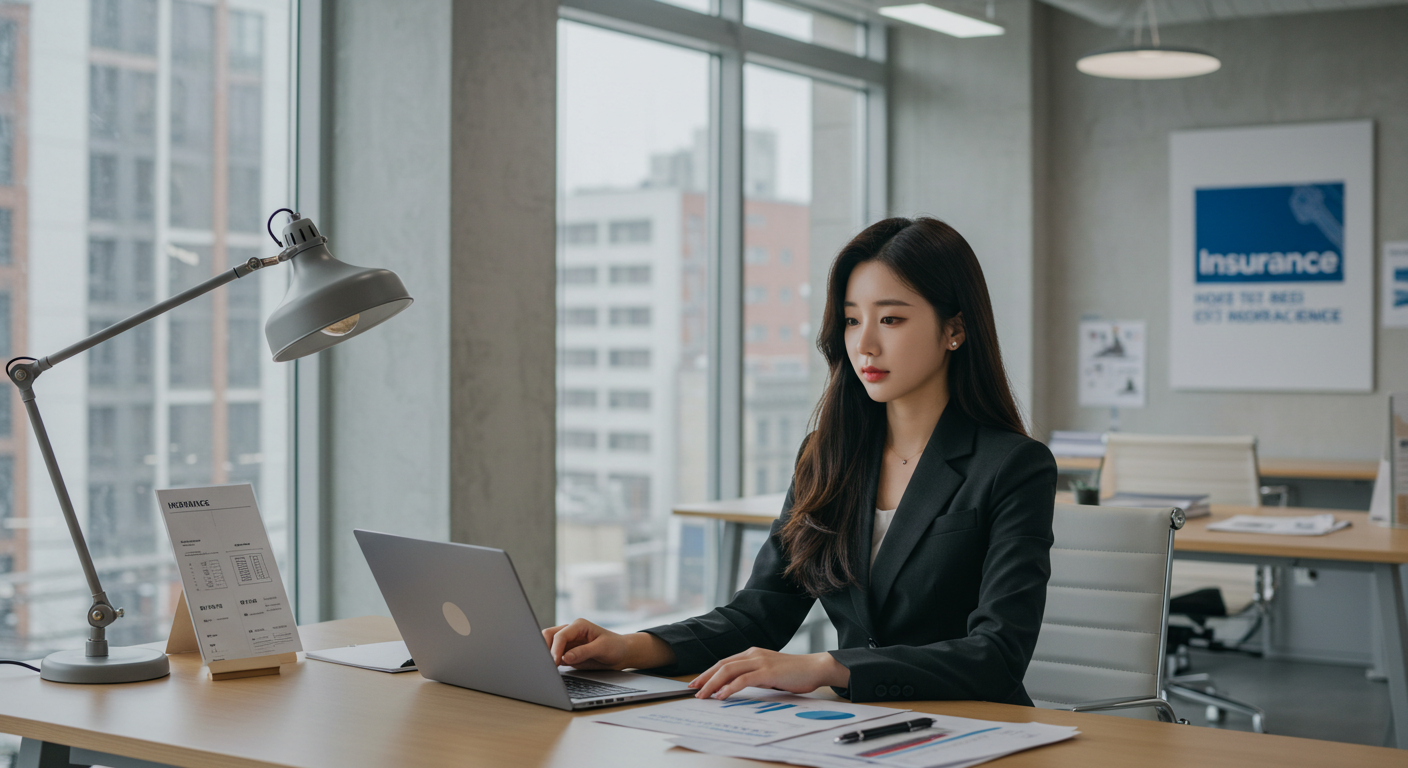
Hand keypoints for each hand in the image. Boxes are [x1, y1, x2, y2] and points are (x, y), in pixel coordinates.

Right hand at [542, 618, 675, 669]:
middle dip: (545, 648)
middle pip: (549, 636)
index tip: (555, 662)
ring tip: (548, 667)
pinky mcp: (566, 653)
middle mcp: (570, 632)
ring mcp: (567, 643)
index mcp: (579, 626)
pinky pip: (554, 655)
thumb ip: (584, 652)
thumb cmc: (614, 647)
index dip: (556, 649)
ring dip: (546, 655)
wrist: (620, 653)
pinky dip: (550, 661)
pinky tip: (552, 670)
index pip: (561, 635)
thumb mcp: (602, 649)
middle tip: (547, 664)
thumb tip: (566, 657)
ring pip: (548, 645)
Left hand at [689, 647, 850, 699]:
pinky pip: (742, 680)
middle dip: (705, 677)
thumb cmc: (794, 673)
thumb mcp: (769, 673)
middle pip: (722, 665)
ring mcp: (760, 661)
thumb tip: (736, 686)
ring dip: (712, 684)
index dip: (709, 672)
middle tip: (693, 690)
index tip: (698, 683)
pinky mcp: (767, 671)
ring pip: (728, 671)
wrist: (815, 668)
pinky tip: (721, 696)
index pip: (725, 662)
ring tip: (703, 695)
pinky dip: (729, 688)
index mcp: (753, 653)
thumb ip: (754, 676)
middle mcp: (753, 654)